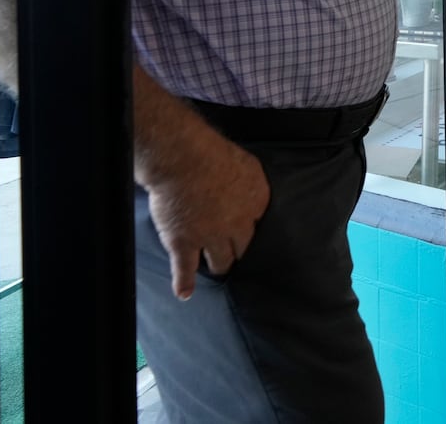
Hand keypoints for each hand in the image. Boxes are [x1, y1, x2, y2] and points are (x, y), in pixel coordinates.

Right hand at [145, 132, 270, 299]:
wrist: (184, 159)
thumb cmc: (214, 153)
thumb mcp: (248, 165)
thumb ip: (253, 183)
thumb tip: (251, 190)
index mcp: (256, 203)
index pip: (261, 226)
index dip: (254, 230)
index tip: (251, 235)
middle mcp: (237, 225)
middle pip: (244, 249)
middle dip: (241, 253)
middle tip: (240, 258)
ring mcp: (210, 237)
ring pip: (221, 262)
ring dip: (220, 266)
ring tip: (219, 269)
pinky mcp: (184, 243)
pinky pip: (185, 269)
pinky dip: (184, 283)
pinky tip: (185, 294)